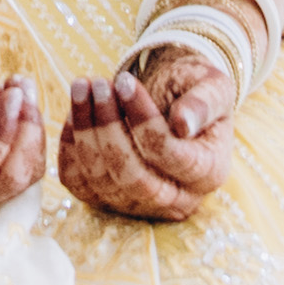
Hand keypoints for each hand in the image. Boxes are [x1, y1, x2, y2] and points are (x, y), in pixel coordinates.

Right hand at [0, 61, 47, 223]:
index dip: (0, 138)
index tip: (10, 96)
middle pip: (7, 183)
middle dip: (24, 135)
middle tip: (20, 89)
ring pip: (20, 174)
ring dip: (30, 130)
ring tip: (19, 85)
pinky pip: (16, 160)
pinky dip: (24, 129)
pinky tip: (11, 94)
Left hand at [57, 42, 233, 224]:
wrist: (175, 101)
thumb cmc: (196, 92)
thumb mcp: (214, 87)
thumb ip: (204, 103)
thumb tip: (183, 124)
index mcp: (209, 173)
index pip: (171, 156)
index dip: (144, 120)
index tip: (125, 80)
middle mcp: (176, 199)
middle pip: (132, 177)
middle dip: (108, 127)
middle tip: (99, 84)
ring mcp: (139, 204)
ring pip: (101, 180)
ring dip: (85, 130)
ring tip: (83, 86)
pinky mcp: (106, 199)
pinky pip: (78, 181)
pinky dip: (69, 145)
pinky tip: (75, 111)